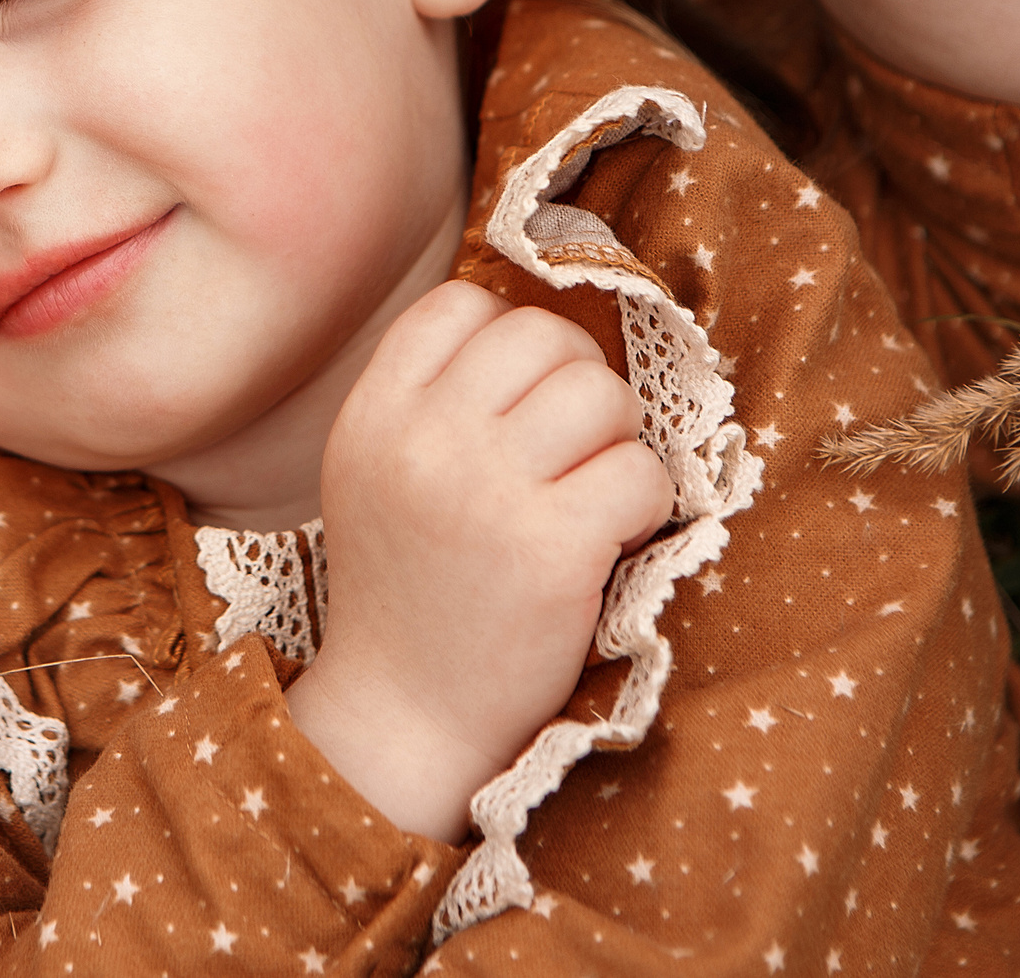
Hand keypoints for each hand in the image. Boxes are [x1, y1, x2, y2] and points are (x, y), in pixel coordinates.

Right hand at [283, 280, 670, 842]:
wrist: (406, 713)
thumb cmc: (409, 586)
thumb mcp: (376, 471)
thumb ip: (428, 398)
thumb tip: (534, 325)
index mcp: (373, 416)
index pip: (460, 305)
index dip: (510, 337)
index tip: (521, 399)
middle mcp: (422, 443)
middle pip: (542, 335)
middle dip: (579, 380)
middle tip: (574, 446)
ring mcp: (486, 494)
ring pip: (602, 393)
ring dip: (618, 437)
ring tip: (593, 488)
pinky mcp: (552, 551)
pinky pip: (642, 473)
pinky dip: (646, 503)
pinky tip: (610, 539)